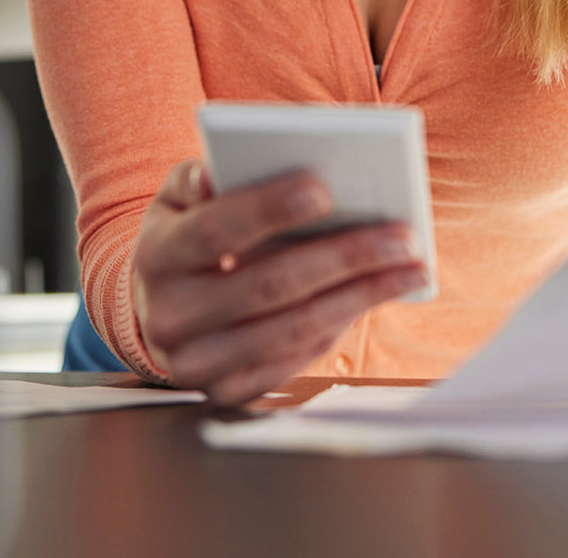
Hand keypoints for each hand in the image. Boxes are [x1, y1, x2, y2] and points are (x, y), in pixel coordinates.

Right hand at [130, 159, 429, 406]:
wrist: (157, 312)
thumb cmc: (184, 241)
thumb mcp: (175, 203)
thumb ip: (194, 180)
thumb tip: (214, 174)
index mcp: (156, 258)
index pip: (215, 231)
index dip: (267, 210)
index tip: (324, 188)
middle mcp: (171, 317)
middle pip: (270, 284)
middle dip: (344, 257)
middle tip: (402, 236)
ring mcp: (198, 364)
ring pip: (294, 328)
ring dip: (362, 296)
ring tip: (411, 268)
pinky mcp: (228, 392)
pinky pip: (298, 359)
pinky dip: (343, 325)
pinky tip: (378, 296)